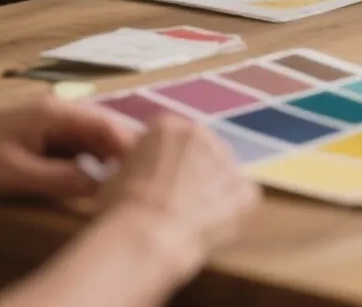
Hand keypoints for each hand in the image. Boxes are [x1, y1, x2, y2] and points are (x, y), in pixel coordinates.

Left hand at [0, 96, 138, 198]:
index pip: (109, 126)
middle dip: (124, 156)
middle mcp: (59, 109)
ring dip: (105, 160)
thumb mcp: (17, 174)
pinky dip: (86, 161)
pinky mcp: (41, 131)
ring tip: (123, 185)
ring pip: (91, 139)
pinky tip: (92, 181)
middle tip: (143, 183)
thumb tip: (101, 186)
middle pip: (104, 131)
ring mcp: (50, 119)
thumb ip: (61, 179)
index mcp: (57, 113)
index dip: (133, 149)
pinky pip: (74, 144)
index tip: (151, 171)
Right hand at [99, 115, 258, 261]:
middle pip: (201, 150)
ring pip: (222, 174)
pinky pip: (241, 199)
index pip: (170, 138)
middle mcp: (202, 135)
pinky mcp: (245, 192)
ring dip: (213, 190)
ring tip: (192, 216)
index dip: (162, 162)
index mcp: (167, 126)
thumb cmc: (122, 208)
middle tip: (176, 200)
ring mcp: (227, 162)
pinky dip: (231, 212)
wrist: (147, 235)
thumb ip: (136, 165)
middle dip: (192, 171)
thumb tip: (138, 174)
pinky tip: (210, 226)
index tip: (155, 181)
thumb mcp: (116, 175)